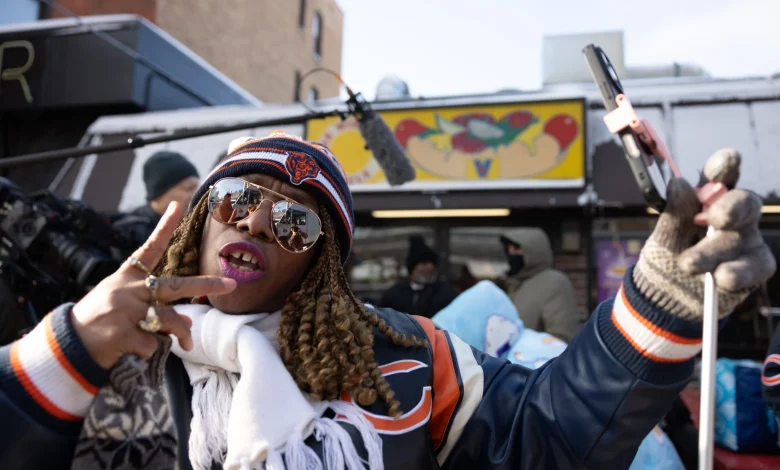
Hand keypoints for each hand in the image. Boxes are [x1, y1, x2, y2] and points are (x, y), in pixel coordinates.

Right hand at [71, 202, 236, 368]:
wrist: (70, 343)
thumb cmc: (101, 319)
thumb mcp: (125, 305)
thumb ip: (155, 308)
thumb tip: (186, 322)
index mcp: (127, 276)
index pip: (150, 247)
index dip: (164, 227)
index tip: (178, 205)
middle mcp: (128, 289)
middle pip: (174, 285)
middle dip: (205, 285)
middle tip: (229, 285)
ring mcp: (125, 311)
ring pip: (168, 319)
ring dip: (181, 332)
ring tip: (187, 344)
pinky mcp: (122, 334)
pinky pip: (153, 344)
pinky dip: (152, 350)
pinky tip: (136, 349)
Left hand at [633, 149, 775, 319]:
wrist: (665, 300)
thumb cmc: (665, 261)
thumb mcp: (664, 238)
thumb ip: (674, 213)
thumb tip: (680, 183)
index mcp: (707, 201)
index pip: (719, 178)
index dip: (725, 167)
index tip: (728, 158)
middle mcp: (733, 216)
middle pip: (744, 202)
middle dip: (731, 207)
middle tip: (713, 218)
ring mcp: (747, 240)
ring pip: (740, 239)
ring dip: (714, 252)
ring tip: (688, 264)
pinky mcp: (755, 267)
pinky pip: (755, 266)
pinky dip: (737, 272)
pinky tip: (721, 278)